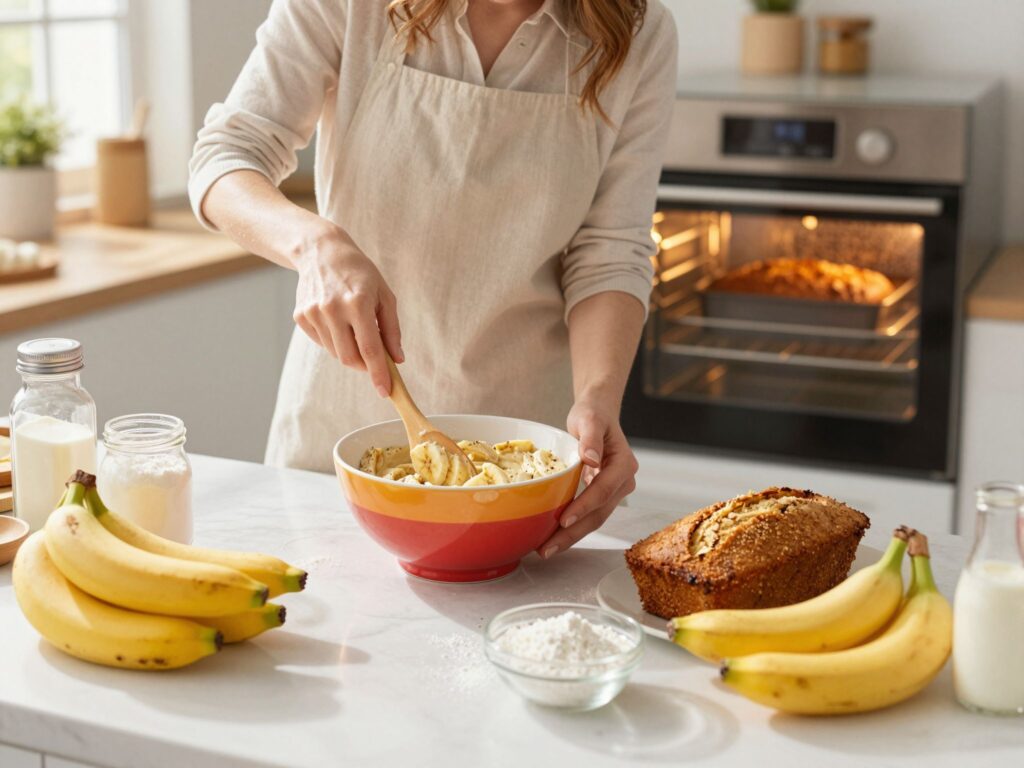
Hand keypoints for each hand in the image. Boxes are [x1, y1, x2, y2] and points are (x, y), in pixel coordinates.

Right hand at [292, 223, 402, 396]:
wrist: (321, 251)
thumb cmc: (360, 273)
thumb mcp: (385, 295)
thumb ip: (392, 330)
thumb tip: (397, 360)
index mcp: (357, 303)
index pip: (370, 349)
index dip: (379, 373)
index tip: (386, 391)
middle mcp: (332, 309)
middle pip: (350, 358)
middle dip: (364, 366)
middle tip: (373, 361)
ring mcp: (313, 313)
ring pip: (335, 352)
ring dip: (350, 351)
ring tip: (355, 330)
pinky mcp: (301, 316)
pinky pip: (322, 342)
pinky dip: (334, 340)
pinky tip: (337, 321)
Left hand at [537, 398, 638, 558]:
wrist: (597, 413)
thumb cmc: (593, 414)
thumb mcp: (589, 419)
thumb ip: (590, 438)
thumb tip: (590, 458)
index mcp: (623, 465)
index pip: (602, 490)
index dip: (583, 507)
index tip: (563, 520)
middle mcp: (623, 482)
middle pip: (599, 513)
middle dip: (573, 533)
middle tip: (547, 549)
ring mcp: (614, 492)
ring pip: (594, 519)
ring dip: (571, 536)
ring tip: (546, 549)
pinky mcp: (602, 496)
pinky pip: (588, 515)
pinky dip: (571, 527)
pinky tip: (552, 537)